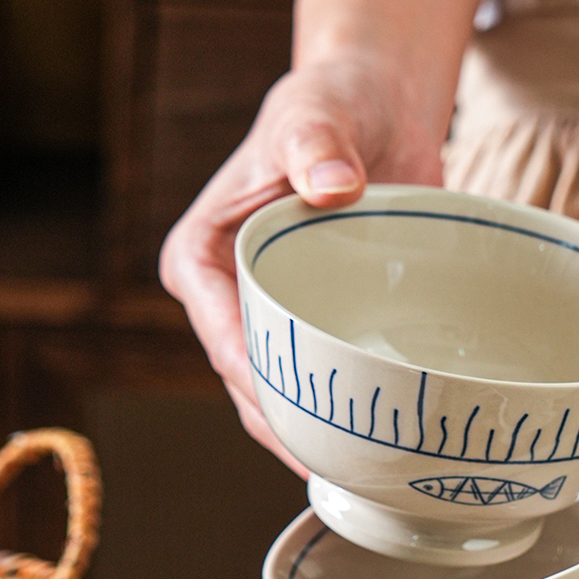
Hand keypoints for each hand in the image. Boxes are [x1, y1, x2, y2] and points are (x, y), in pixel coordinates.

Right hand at [159, 55, 446, 472]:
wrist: (377, 109)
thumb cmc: (332, 104)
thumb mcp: (316, 113)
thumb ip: (316, 144)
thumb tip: (331, 185)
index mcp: (201, 258)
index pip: (220, 335)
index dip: (254, 381)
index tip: (292, 418)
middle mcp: (227, 302)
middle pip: (247, 383)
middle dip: (284, 428)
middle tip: (330, 466)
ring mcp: (271, 324)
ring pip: (281, 398)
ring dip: (312, 436)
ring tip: (352, 474)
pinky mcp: (314, 333)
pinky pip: (320, 387)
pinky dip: (341, 417)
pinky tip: (373, 451)